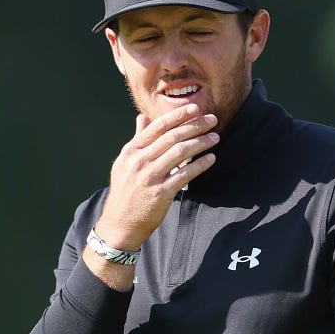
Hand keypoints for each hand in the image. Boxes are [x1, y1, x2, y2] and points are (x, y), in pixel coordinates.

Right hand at [95, 104, 219, 249]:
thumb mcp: (124, 163)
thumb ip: (137, 139)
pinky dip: (200, 165)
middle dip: (195, 126)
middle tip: (212, 120)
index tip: (194, 109)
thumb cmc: (125, 192)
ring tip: (215, 138)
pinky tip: (211, 159)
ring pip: (181, 152)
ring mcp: (150, 177)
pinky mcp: (161, 193)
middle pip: (172, 136)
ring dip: (201, 142)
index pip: (157, 127)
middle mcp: (140, 161)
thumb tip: (142, 117)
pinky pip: (185, 174)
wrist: (120, 224)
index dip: (178, 115)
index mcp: (131, 151)